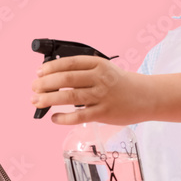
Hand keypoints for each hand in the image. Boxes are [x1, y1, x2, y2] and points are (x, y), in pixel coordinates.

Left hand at [30, 55, 149, 125]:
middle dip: (45, 83)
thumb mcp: (106, 70)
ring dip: (49, 99)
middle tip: (33, 88)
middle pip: (66, 79)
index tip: (38, 72)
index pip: (70, 63)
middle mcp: (100, 78)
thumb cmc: (122, 84)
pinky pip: (79, 116)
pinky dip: (64, 118)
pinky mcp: (104, 113)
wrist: (146, 97)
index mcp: (99, 64)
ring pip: (69, 97)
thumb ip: (85, 72)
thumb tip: (55, 78)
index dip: (51, 67)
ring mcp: (102, 96)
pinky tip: (54, 117)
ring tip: (36, 101)